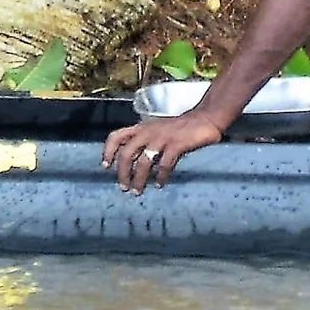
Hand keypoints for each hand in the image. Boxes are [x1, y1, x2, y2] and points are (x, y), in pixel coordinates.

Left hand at [102, 110, 225, 194]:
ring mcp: (162, 138)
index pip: (117, 136)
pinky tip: (160, 184)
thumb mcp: (157, 129)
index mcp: (142, 127)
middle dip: (122, 172)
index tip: (105, 166)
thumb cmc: (180, 127)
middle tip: (123, 187)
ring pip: (143, 161)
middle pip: (126, 153)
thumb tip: (132, 161)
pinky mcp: (176, 144)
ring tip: (138, 191)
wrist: (204, 118)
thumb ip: (145, 141)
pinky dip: (160, 176)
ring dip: (138, 179)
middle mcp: (148, 132)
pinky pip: (164, 164)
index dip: (108, 151)